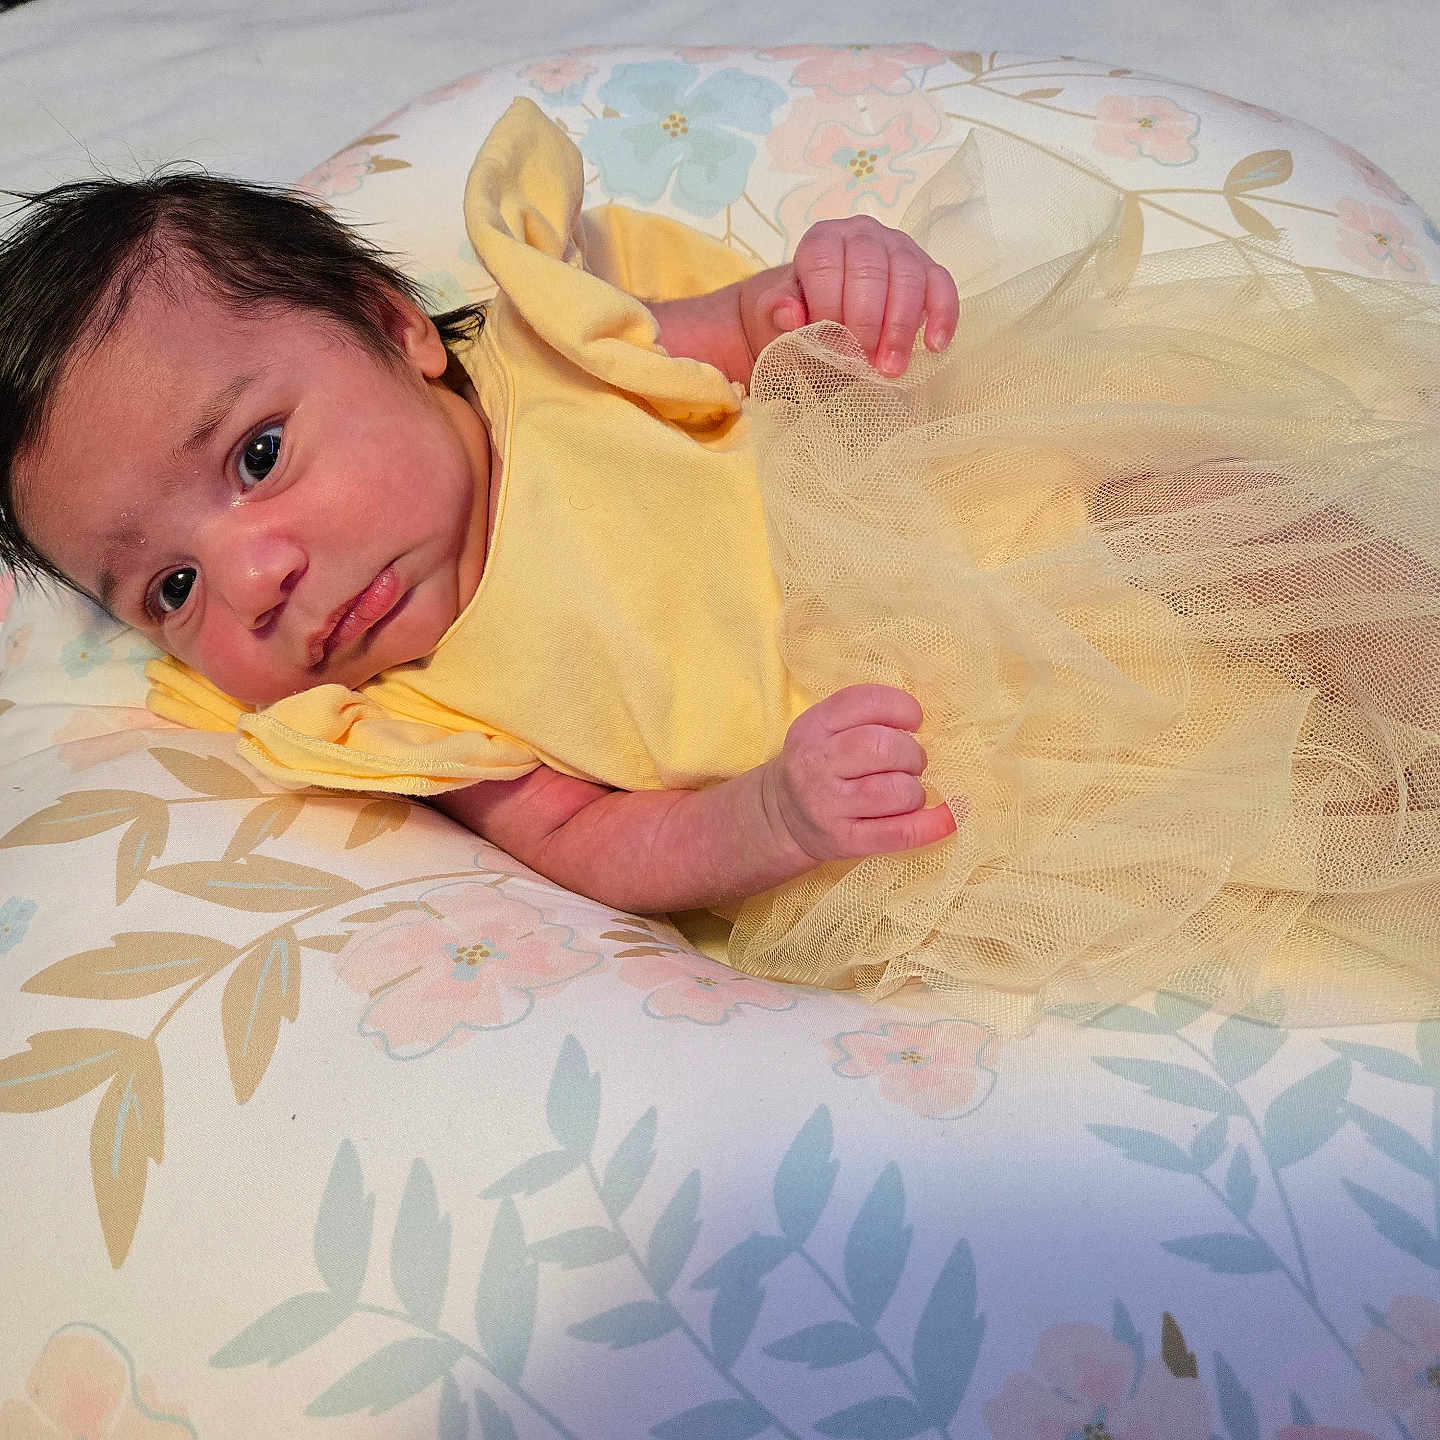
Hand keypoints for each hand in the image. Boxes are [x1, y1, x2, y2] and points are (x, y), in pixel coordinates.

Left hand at [741, 216, 959, 376]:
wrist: (823, 312)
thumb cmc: (799, 314)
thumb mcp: (774, 313)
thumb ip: (775, 310)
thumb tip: (789, 314)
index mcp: (822, 239)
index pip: (826, 265)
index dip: (829, 309)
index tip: (831, 349)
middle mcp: (862, 233)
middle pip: (870, 269)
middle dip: (867, 323)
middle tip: (863, 365)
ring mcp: (899, 247)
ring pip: (908, 277)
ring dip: (901, 327)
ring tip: (891, 368)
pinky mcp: (927, 268)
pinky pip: (942, 285)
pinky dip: (942, 316)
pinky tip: (934, 346)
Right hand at [762, 684, 960, 864]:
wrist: (781, 816)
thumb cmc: (818, 765)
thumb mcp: (823, 730)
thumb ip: (863, 718)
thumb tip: (923, 724)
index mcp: (813, 727)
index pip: (865, 703)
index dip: (902, 708)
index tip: (912, 722)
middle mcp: (817, 764)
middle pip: (881, 747)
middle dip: (911, 754)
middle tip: (910, 763)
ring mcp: (829, 806)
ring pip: (894, 791)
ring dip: (915, 790)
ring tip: (907, 791)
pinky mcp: (845, 840)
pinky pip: (899, 833)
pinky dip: (933, 825)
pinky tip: (948, 816)